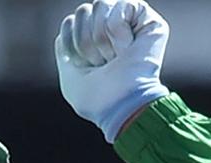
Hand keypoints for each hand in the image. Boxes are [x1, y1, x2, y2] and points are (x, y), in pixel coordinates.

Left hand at [54, 0, 169, 141]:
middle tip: (102, 64)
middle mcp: (110, 29)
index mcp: (92, 42)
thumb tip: (70, 21)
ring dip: (102, 38)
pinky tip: (127, 49)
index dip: (72, 44)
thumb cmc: (97, 99)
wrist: (121, 105)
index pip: (70, 22)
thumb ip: (64, 48)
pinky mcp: (147, 19)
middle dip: (86, 42)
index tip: (85, 67)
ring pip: (100, 5)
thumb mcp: (70, 77)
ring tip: (115, 58)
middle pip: (83, 11)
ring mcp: (129, 23)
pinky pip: (121, 6)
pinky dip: (118, 31)